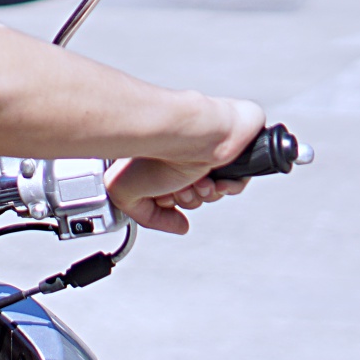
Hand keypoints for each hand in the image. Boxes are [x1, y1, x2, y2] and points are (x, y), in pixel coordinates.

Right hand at [107, 96, 265, 233]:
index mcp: (157, 159)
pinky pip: (235, 184)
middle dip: (186, 198)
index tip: (160, 193)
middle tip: (178, 185)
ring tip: (196, 178)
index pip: (165, 196)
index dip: (164, 202)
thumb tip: (180, 225)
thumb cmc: (155, 152)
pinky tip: (214, 179)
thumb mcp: (124, 191)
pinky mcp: (232, 153)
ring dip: (204, 193)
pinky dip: (226, 187)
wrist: (185, 134)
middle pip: (190, 196)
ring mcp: (207, 153)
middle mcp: (181, 156)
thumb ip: (146, 218)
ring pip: (212, 193)